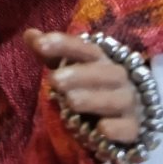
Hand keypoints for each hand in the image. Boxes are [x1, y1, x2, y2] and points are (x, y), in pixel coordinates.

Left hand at [23, 28, 140, 143]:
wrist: (130, 113)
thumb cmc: (92, 86)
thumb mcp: (70, 68)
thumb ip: (50, 54)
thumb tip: (29, 34)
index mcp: (100, 59)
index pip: (84, 48)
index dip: (63, 44)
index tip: (40, 44)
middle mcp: (117, 77)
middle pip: (102, 72)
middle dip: (78, 75)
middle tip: (54, 80)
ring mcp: (128, 102)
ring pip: (115, 99)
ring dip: (93, 99)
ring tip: (70, 101)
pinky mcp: (133, 128)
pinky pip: (128, 128)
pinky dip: (117, 128)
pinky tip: (102, 129)